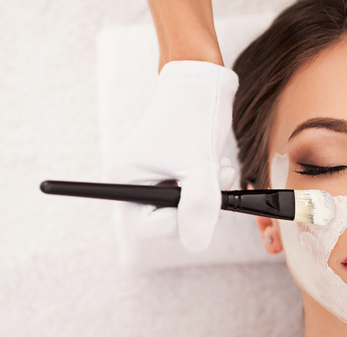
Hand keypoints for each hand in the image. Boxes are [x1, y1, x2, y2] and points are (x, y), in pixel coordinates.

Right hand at [103, 60, 238, 252]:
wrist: (201, 81)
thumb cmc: (192, 116)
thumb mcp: (199, 165)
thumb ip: (199, 206)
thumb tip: (198, 245)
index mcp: (125, 180)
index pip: (147, 228)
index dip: (179, 223)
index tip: (202, 202)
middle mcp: (136, 183)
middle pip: (169, 223)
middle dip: (200, 207)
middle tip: (218, 183)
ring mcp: (156, 180)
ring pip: (187, 210)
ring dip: (211, 195)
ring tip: (220, 168)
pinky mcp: (174, 175)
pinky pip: (194, 197)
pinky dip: (211, 187)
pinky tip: (218, 165)